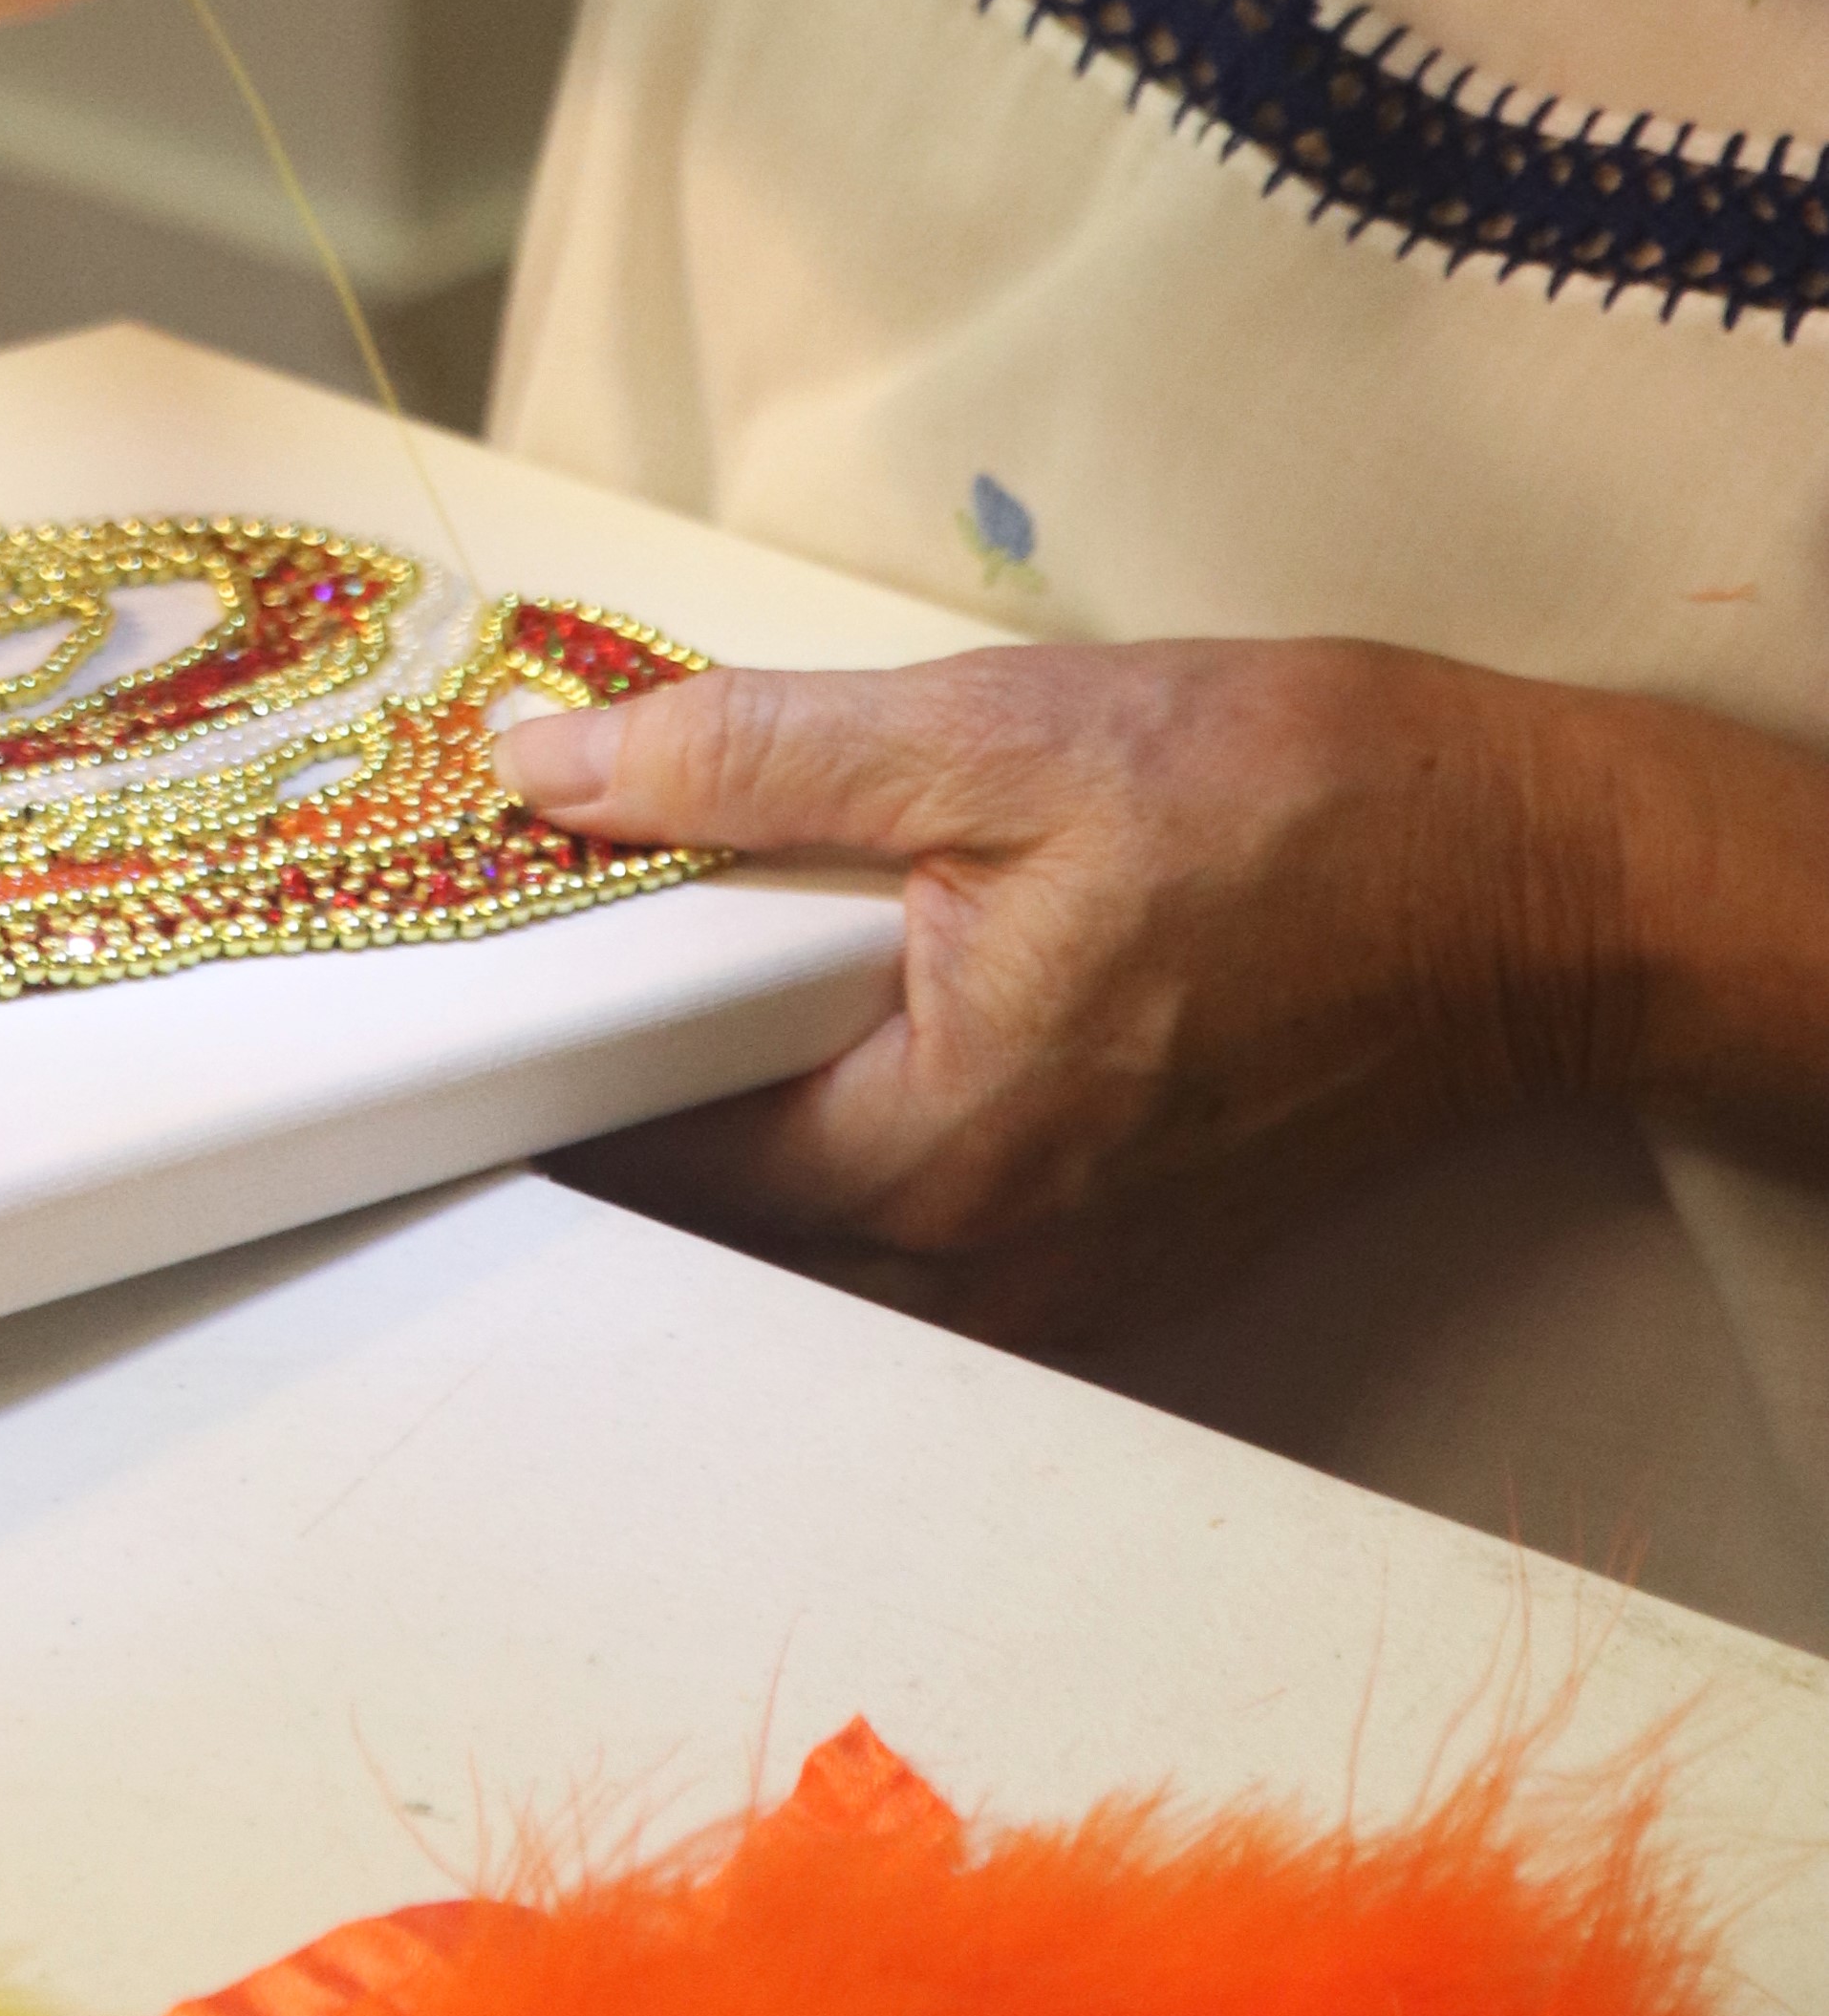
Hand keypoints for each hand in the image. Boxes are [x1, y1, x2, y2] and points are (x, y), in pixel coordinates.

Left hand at [499, 637, 1641, 1347]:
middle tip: (576, 966)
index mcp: (942, 1147)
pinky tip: (835, 1038)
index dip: (555, 1057)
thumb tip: (552, 769)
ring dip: (733, 1138)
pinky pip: (911, 1251)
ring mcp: (1057, 1284)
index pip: (656, 1153)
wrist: (1529, 888)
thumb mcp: (1002, 731)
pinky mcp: (1110, 1259)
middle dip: (630, 1103)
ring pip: (811, 1254)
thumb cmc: (1299, 802)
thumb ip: (756, 759)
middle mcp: (989, 1263)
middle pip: (716, 1229)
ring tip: (696, 995)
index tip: (488, 967)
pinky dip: (840, 1157)